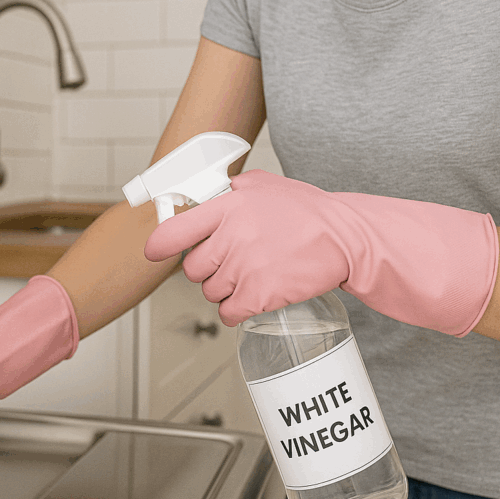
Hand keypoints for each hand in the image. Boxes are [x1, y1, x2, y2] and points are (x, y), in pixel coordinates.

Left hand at [144, 169, 497, 335]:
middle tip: (231, 262)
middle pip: (192, 269)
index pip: (175, 230)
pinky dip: (235, 311)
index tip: (154, 251)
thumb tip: (197, 200)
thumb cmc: (306, 212)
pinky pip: (227, 313)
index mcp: (227, 207)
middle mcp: (231, 236)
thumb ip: (228, 191)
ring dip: (224, 290)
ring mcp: (244, 267)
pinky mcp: (259, 294)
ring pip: (210, 292)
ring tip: (252, 275)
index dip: (160, 244)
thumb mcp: (263, 185)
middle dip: (207, 270)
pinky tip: (251, 298)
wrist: (345, 237)